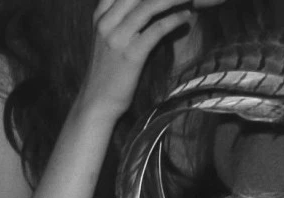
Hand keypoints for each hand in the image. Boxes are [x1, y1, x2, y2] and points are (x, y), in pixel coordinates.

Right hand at [77, 0, 196, 119]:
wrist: (97, 102)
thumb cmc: (109, 74)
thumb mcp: (109, 42)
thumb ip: (122, 23)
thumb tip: (149, 11)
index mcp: (100, 17)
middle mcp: (106, 23)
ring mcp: (117, 37)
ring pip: (147, 6)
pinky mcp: (131, 54)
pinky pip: (156, 29)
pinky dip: (174, 20)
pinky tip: (186, 16)